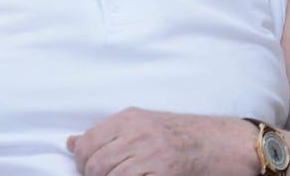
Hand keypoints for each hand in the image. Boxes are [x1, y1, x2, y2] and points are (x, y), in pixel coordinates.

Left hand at [67, 108, 256, 175]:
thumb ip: (108, 132)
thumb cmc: (180, 133)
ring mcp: (150, 155)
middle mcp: (138, 134)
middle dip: (94, 175)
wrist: (218, 143)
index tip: (90, 167)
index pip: (86, 143)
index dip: (83, 161)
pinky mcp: (161, 173)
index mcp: (130, 119)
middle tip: (107, 175)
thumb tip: (71, 143)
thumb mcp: (143, 123)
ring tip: (124, 174)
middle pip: (94, 164)